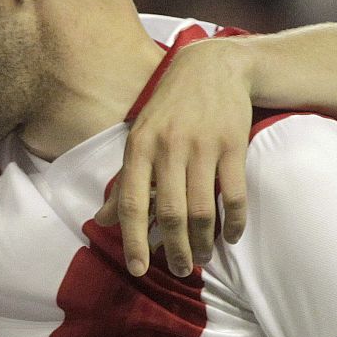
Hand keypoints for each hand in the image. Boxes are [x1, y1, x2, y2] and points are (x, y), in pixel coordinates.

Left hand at [95, 36, 252, 276]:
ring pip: (203, 209)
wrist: (212, 66)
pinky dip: (234, 222)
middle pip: (172, 213)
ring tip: (200, 258)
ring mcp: (203, 147)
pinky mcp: (233, 145)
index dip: (133, 240)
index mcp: (139, 148)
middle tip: (178, 270)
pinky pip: (234, 194)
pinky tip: (231, 237)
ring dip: (202, 241)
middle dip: (174, 249)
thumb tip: (102, 220)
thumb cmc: (168, 108)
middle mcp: (169, 148)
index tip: (136, 269)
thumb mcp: (138, 138)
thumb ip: (124, 182)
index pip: (133, 204)